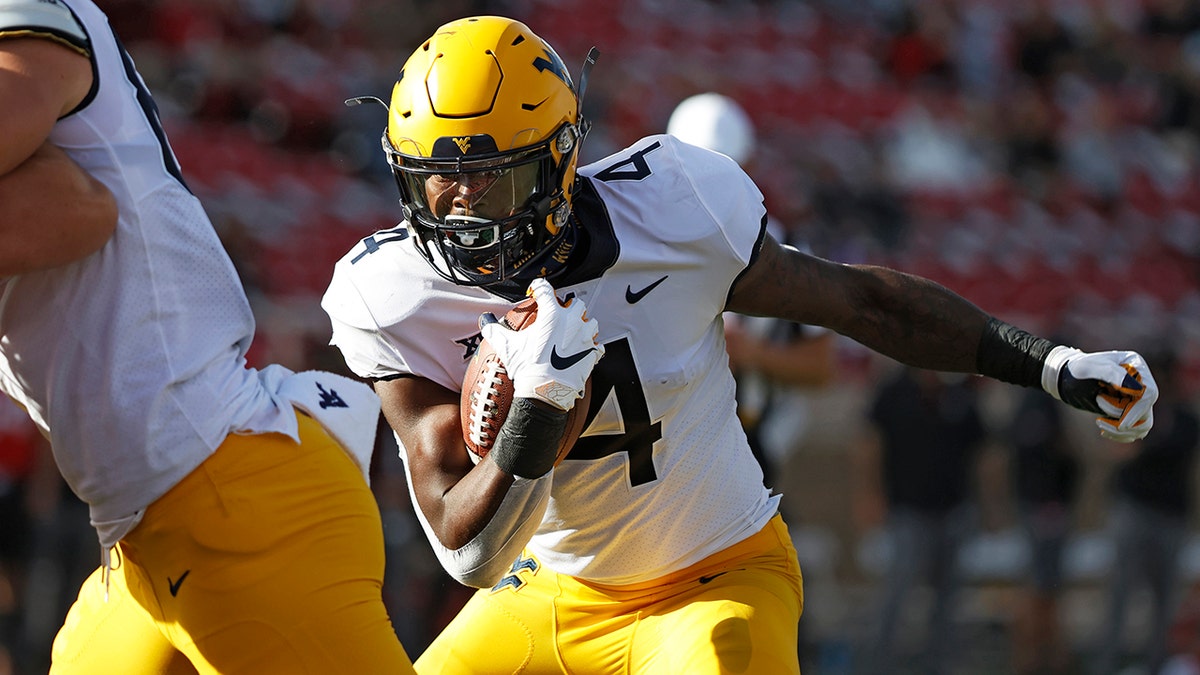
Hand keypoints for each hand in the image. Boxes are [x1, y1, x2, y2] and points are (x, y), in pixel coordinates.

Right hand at [480, 278, 602, 410]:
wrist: (545, 393)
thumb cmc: (527, 367)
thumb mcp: (506, 346)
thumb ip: (494, 329)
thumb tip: (485, 320)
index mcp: (552, 314)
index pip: (545, 289)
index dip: (538, 288)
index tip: (535, 293)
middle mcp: (572, 321)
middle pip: (576, 303)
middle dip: (568, 307)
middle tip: (558, 315)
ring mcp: (585, 337)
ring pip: (590, 322)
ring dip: (583, 325)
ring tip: (573, 332)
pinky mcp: (593, 353)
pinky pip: (596, 345)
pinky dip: (590, 347)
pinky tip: (580, 351)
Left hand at [1041, 346, 1156, 441]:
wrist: (1066, 376)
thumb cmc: (1077, 368)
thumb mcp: (1090, 367)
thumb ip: (1112, 373)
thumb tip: (1137, 388)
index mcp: (1136, 367)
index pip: (1149, 394)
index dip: (1137, 411)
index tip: (1121, 424)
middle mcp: (1141, 383)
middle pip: (1146, 411)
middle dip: (1123, 419)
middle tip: (1098, 416)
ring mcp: (1136, 398)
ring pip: (1143, 424)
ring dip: (1122, 430)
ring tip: (1099, 422)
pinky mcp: (1129, 411)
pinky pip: (1134, 430)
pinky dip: (1121, 435)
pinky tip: (1103, 430)